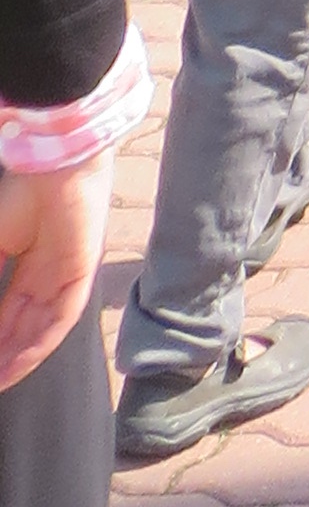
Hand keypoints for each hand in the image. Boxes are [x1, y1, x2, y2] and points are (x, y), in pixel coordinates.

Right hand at [0, 150, 113, 392]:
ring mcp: (67, 273)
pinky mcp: (83, 272)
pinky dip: (40, 344)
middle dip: (3, 354)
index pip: (9, 311)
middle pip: (24, 325)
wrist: (51, 163)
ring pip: (42, 328)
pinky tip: (19, 365)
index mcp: (30, 261)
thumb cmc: (19, 193)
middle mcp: (49, 272)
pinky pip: (63, 318)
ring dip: (19, 358)